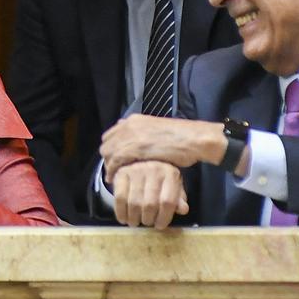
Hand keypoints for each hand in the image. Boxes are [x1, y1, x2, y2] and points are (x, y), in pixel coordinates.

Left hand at [100, 114, 222, 177]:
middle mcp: (129, 125)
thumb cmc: (180, 136)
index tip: (114, 160)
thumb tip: (135, 140)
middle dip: (108, 157)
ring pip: (108, 152)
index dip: (111, 148)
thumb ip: (143, 133)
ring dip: (108, 165)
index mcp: (134, 120)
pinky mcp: (135, 148)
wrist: (192, 138)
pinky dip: (112, 171)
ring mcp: (131, 136)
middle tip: (113, 170)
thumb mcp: (157, 130)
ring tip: (112, 176)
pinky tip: (115, 179)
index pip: (111, 134)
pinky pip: (115, 161)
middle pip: (106, 143)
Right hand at [111, 161, 188, 228]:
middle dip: (148, 219)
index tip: (159, 225)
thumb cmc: (160, 178)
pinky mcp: (121, 174)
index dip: (164, 218)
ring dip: (134, 218)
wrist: (141, 159)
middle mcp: (154, 170)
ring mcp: (136, 171)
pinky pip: (119, 198)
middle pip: (150, 204)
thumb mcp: (174, 186)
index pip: (168, 201)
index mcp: (170, 174)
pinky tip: (124, 218)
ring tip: (136, 222)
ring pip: (134, 203)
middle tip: (147, 222)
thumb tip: (183, 209)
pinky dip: (121, 212)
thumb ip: (178, 199)